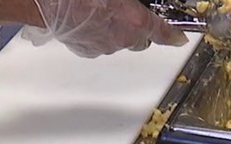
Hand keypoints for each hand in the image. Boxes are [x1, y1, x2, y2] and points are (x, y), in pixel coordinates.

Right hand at [22, 0, 188, 57]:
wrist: (50, 3)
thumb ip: (133, 1)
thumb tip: (135, 3)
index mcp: (135, 21)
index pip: (164, 33)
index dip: (175, 35)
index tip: (180, 38)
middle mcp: (123, 39)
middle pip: (142, 40)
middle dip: (141, 30)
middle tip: (132, 14)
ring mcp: (104, 47)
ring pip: (120, 42)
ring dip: (118, 31)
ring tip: (105, 14)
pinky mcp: (88, 51)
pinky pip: (101, 45)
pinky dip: (101, 35)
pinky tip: (92, 20)